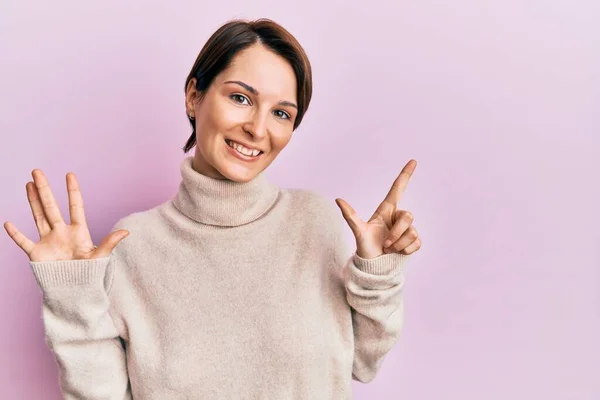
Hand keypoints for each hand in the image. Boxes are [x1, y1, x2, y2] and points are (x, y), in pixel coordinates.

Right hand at [4, 169, 128, 261]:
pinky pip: (24, 242)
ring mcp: (48, 241)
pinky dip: (15, 234)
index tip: (70, 174)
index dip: (72, 191)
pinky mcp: (37, 254)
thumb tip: (126, 232)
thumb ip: (110, 243)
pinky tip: (8, 223)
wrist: (75, 290)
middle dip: (44, 189)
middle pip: (51, 207)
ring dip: (33, 201)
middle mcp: (61, 232)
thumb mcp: (100, 257)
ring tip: (29, 184)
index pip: (75, 207)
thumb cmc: (89, 273)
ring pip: (38, 217)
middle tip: (37, 171)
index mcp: (78, 232)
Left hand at [335, 160, 420, 258]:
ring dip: (399, 244)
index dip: (405, 175)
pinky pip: (417, 242)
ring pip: (412, 231)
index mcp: (386, 211)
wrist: (374, 268)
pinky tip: (397, 253)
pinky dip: (406, 250)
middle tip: (385, 243)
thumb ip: (350, 215)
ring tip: (388, 249)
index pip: (398, 189)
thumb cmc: (365, 248)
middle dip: (397, 232)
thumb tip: (338, 199)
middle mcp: (397, 217)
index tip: (413, 161)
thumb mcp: (358, 231)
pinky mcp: (413, 242)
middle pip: (408, 216)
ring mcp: (407, 229)